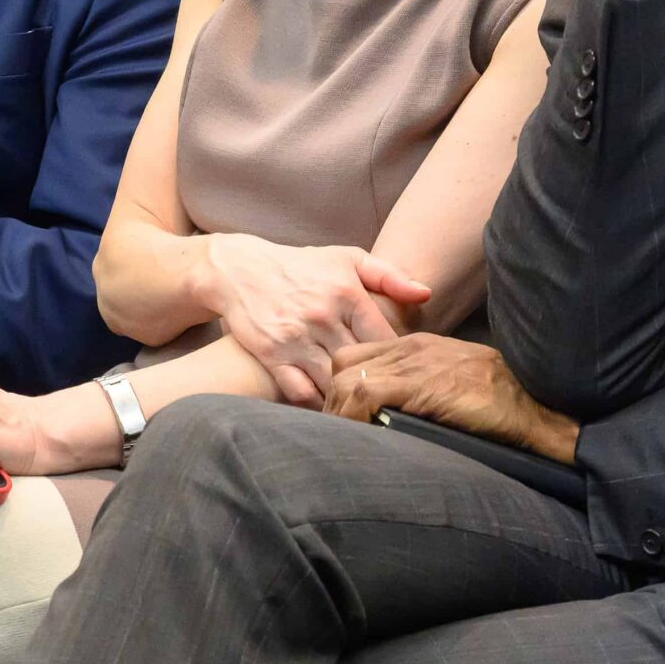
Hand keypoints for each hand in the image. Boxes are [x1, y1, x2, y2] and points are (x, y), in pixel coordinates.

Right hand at [197, 233, 432, 407]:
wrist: (238, 269)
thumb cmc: (301, 266)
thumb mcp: (345, 258)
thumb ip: (388, 275)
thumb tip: (426, 294)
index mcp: (346, 293)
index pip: (387, 339)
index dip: (398, 358)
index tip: (403, 368)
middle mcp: (321, 316)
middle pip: (364, 365)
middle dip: (378, 382)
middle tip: (390, 395)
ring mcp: (295, 338)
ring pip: (335, 383)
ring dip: (351, 397)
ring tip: (364, 405)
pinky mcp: (272, 355)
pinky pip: (302, 393)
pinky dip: (319, 404)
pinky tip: (331, 405)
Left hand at [323, 334, 579, 465]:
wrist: (539, 405)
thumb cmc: (503, 404)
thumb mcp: (454, 385)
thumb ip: (421, 391)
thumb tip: (387, 419)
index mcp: (417, 346)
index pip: (356, 357)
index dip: (342, 389)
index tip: (343, 418)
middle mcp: (409, 348)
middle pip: (343, 366)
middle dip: (334, 402)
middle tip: (337, 435)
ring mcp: (413, 363)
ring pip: (348, 380)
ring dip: (340, 413)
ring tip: (345, 443)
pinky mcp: (419, 384)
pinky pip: (365, 395)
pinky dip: (353, 417)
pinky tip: (358, 438)